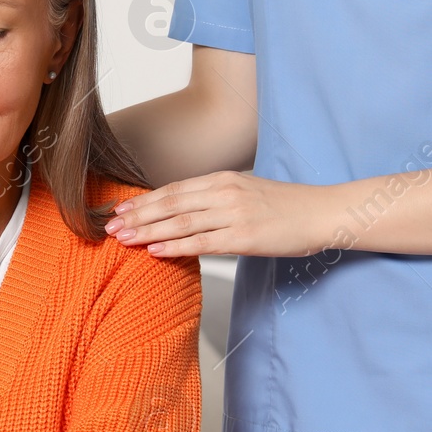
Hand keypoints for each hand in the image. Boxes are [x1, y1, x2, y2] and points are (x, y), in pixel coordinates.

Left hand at [105, 171, 339, 257]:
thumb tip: (185, 210)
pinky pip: (202, 243)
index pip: (173, 189)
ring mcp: (233, 214)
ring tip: (124, 239)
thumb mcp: (245, 191)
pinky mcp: (244, 237)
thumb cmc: (285, 206)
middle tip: (110, 226)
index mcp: (222, 179)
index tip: (120, 208)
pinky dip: (175, 247)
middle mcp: (224, 193)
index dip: (143, 200)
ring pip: (181, 223)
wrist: (321, 213)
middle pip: (170, 204)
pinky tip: (155, 251)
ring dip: (148, 231)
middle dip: (137, 215)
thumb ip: (215, 197)